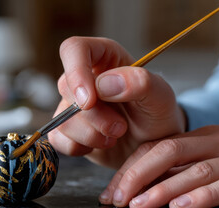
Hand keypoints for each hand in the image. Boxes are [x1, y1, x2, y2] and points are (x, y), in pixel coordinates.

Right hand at [48, 37, 185, 168]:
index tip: (90, 101)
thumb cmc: (157, 113)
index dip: (76, 72)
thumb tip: (103, 84)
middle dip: (94, 115)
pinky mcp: (69, 130)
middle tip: (120, 127)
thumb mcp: (160, 96)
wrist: (154, 144)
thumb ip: (140, 83)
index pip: (74, 49)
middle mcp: (84, 78)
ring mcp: (73, 105)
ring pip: (62, 117)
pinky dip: (79, 147)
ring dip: (91, 134)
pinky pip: (58, 139)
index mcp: (105, 58)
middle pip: (66, 87)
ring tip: (116, 136)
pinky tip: (100, 145)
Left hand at [100, 126, 218, 207]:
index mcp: (206, 136)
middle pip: (168, 150)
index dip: (131, 168)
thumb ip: (194, 168)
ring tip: (137, 205)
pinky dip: (203, 196)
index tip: (112, 191)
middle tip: (115, 199)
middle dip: (136, 175)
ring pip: (195, 168)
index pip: (158, 146)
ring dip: (162, 188)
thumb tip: (156, 189)